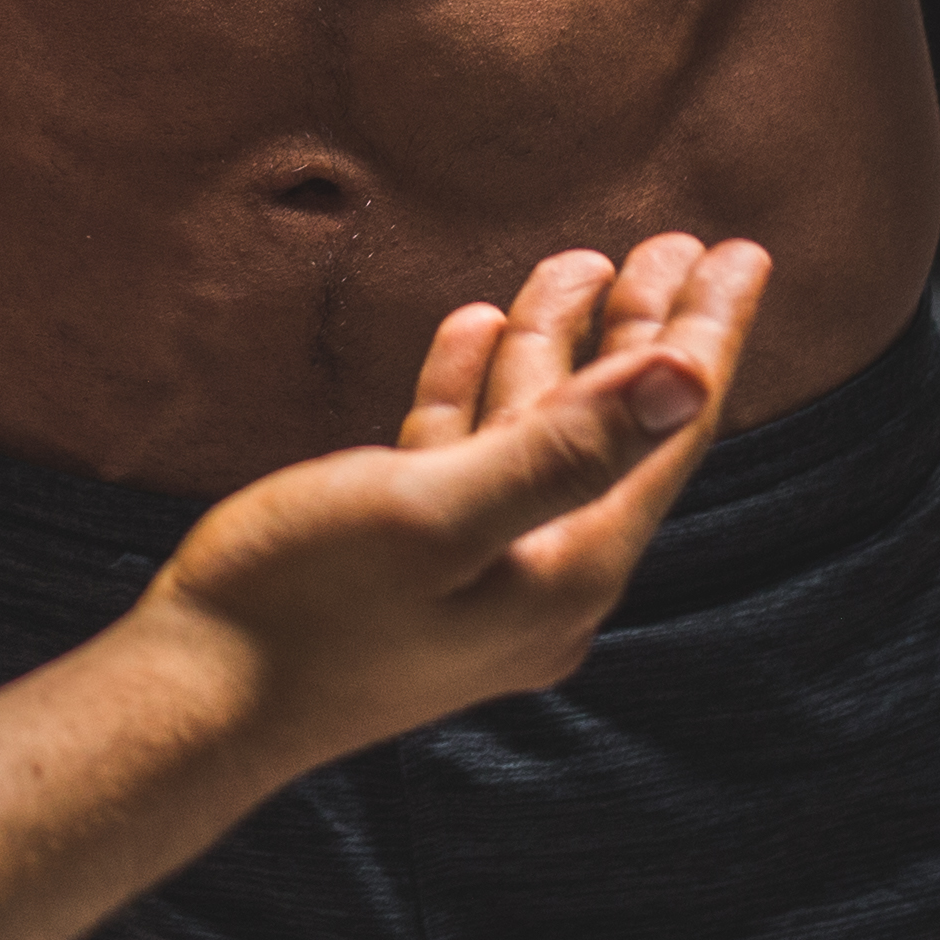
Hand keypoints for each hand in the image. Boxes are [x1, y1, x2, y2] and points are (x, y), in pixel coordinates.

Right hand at [147, 235, 768, 776]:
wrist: (195, 699)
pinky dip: (478, 387)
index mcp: (568, 569)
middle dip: (645, 330)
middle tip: (671, 239)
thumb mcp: (436, 511)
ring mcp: (479, 573)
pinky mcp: (417, 565)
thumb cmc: (305, 605)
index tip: (743, 251)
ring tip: (578, 262)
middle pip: (615, 429)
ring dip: (555, 345)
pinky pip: (470, 455)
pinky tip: (475, 326)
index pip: (668, 432)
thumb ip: (565, 447)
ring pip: (538, 433)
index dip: (708, 334)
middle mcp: (543, 578)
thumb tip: (689, 382)